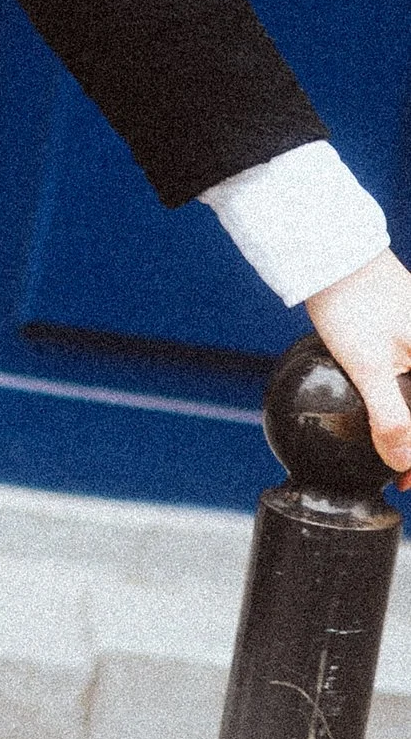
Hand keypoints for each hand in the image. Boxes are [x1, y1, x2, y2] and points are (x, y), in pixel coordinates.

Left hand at [304, 249, 410, 479]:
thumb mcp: (367, 366)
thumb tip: (405, 464)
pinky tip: (389, 419)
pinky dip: (404, 406)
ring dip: (410, 428)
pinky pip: (409, 381)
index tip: (405, 483)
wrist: (335, 254)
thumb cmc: (352, 304)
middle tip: (401, 477)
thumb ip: (392, 416)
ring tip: (396, 457)